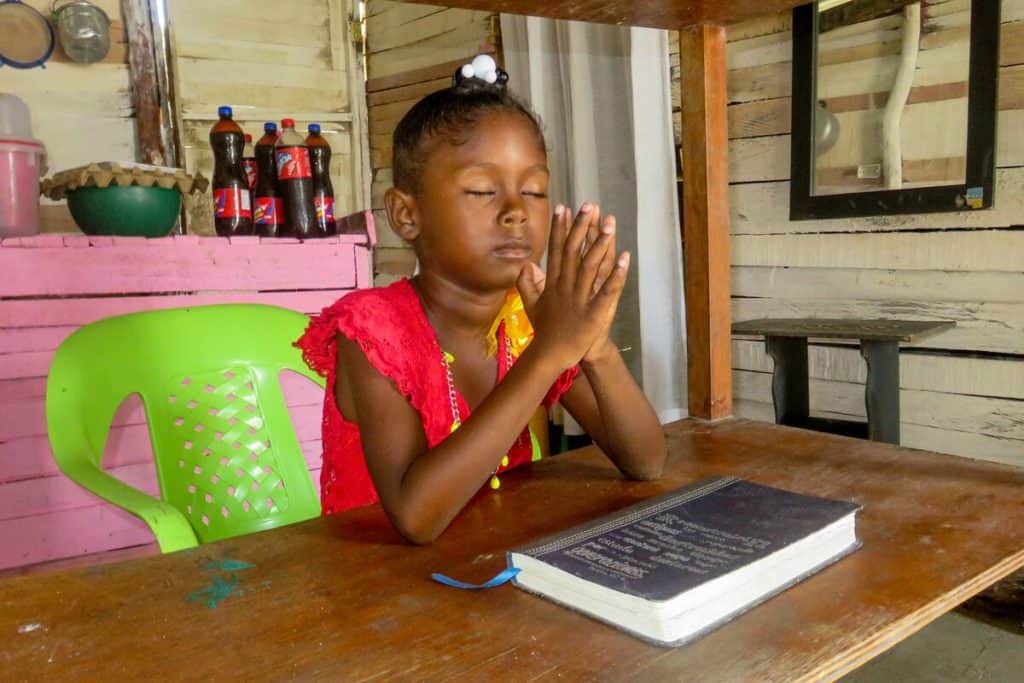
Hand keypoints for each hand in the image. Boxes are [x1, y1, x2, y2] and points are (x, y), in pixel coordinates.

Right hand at [516, 202, 629, 370]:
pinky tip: (626, 258)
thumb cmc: (545, 332)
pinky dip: (617, 274)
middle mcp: (565, 286)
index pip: (556, 250)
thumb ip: (527, 284)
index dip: (560, 228)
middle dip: (580, 226)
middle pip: (573, 251)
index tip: (563, 207)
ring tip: (609, 223)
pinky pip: (607, 290)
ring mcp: (579, 298)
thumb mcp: (532, 306)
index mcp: (552, 283)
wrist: (550, 357)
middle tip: (588, 205)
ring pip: (590, 266)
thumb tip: (524, 265)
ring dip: (600, 244)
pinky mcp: (594, 312)